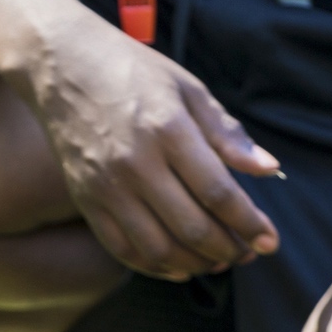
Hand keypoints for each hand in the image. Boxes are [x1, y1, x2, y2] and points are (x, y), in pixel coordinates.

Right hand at [29, 15, 282, 279]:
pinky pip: (121, 248)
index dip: (249, 224)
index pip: (218, 192)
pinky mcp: (85, 198)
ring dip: (195, 264)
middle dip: (229, 249)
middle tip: (247, 253)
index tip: (269, 241)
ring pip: (157, 247)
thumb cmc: (132, 71)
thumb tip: (269, 169)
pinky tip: (177, 266)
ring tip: (217, 261)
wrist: (62, 65)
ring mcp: (105, 185)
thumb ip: (227, 133)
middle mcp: (135, 163)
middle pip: (191, 227)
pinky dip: (153, 266)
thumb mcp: (187, 89)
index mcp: (168, 130)